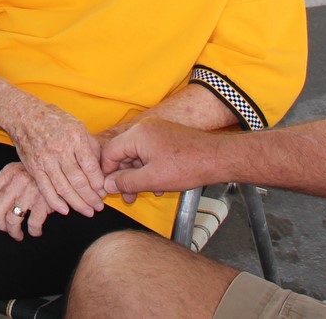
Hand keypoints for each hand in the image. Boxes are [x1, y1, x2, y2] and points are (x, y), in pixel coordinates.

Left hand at [0, 162, 50, 240]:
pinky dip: (34, 231)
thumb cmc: (41, 174)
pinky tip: (36, 232)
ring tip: (18, 235)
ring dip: (14, 232)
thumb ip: (8, 181)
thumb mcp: (22, 169)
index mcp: (9, 172)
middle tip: (5, 229)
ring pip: (12, 219)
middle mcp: (17, 180)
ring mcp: (30, 191)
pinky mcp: (44, 202)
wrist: (66, 170)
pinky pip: (33, 224)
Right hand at [3, 100, 106, 216]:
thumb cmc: (54, 120)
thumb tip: (101, 168)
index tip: (104, 191)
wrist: (25, 116)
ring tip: (87, 211)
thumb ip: (90, 146)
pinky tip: (65, 210)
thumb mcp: (77, 125)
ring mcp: (46, 160)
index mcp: (75, 137)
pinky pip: (46, 189)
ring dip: (77, 203)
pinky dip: (56, 202)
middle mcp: (60, 149)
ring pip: (64, 188)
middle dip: (91, 197)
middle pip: (78, 180)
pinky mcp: (34, 168)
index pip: (90, 166)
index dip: (99, 183)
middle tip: (99, 207)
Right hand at [100, 119, 222, 203]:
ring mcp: (157, 131)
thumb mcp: (152, 179)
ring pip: (137, 155)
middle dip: (124, 177)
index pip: (109, 152)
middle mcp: (145, 129)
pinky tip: (157, 186)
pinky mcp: (167, 137)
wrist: (218, 158)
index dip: (107, 173)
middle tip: (126, 196)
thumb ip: (126, 182)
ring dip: (137, 175)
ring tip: (141, 194)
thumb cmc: (188, 167)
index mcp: (138, 135)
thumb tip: (108, 185)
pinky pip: (150, 153)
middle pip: (123, 153)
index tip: (108, 189)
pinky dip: (150, 169)